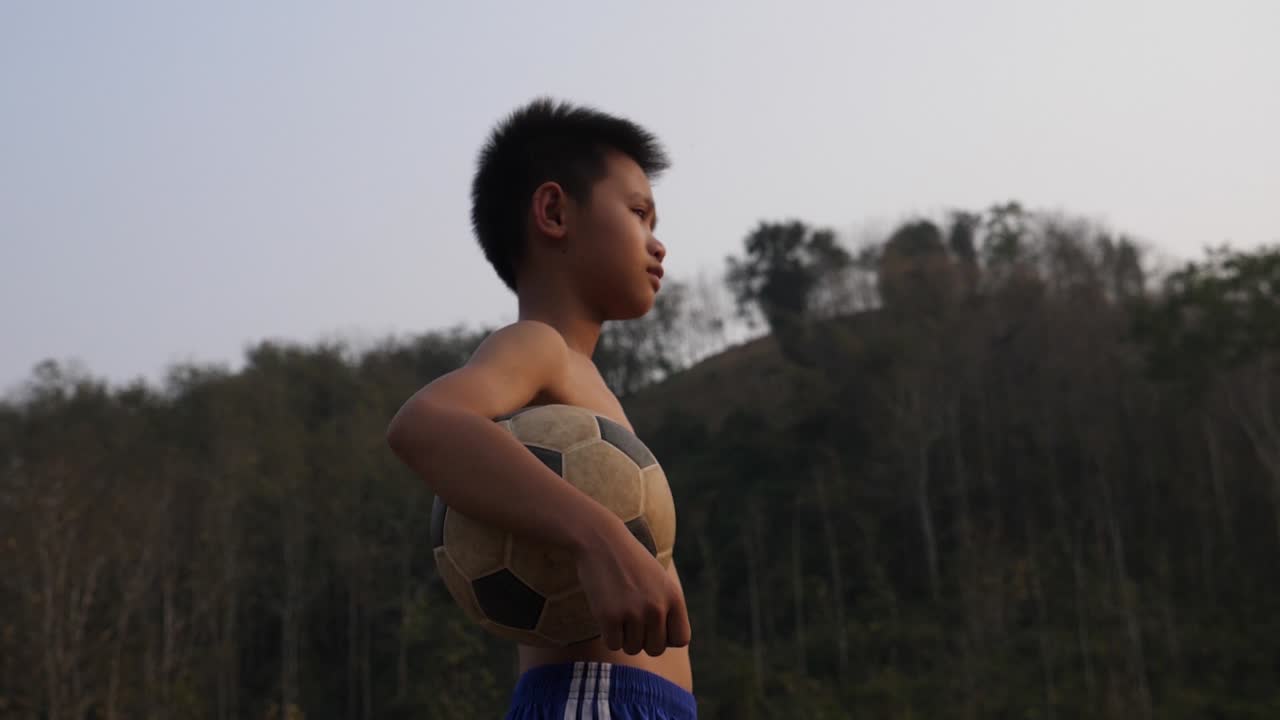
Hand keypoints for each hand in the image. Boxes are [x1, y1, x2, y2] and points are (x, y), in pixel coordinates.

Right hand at [573, 519, 690, 655]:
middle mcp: (657, 607)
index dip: (666, 637)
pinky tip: (607, 614)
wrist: (602, 541)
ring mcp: (634, 613)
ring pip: (633, 649)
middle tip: (631, 620)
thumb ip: (669, 608)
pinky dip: (608, 635)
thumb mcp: (660, 580)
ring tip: (619, 612)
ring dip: (624, 638)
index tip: (653, 626)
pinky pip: (614, 644)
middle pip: (655, 649)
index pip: (681, 640)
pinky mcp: (610, 617)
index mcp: (674, 598)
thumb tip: (671, 643)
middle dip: (643, 640)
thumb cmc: (631, 562)